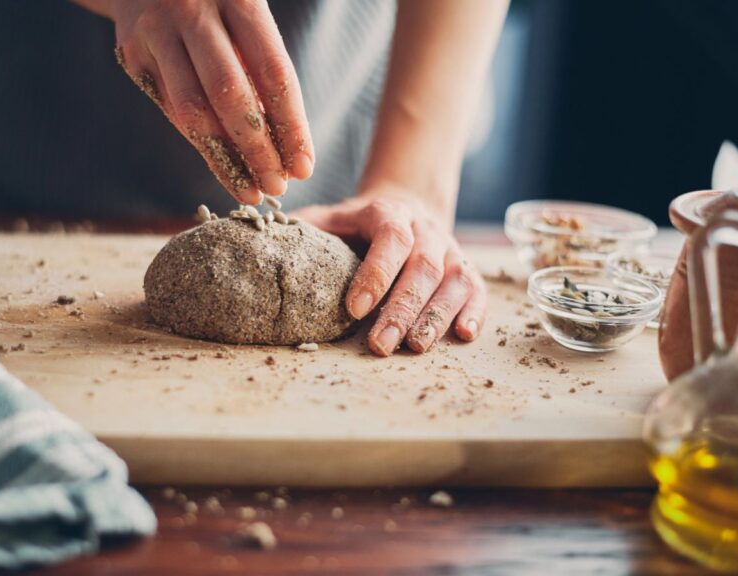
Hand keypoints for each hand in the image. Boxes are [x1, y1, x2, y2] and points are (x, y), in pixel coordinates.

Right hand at [80, 0, 314, 204]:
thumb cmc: (215, 3)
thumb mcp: (245, 15)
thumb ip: (262, 66)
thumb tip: (286, 143)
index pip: (274, 73)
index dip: (291, 125)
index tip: (304, 166)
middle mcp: (194, 10)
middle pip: (231, 95)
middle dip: (258, 150)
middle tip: (277, 187)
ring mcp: (157, 32)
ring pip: (193, 110)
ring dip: (225, 159)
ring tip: (251, 189)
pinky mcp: (132, 53)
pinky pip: (171, 109)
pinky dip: (201, 141)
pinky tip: (224, 165)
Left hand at [296, 192, 486, 356]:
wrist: (403, 209)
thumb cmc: (352, 226)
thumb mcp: (325, 220)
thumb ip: (301, 233)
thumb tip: (260, 248)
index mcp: (387, 213)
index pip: (390, 238)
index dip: (376, 273)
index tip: (354, 309)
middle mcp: (425, 229)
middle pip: (424, 266)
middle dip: (402, 308)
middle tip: (381, 344)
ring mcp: (450, 249)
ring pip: (454, 280)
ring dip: (435, 316)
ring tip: (415, 347)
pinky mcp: (467, 270)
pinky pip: (477, 289)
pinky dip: (474, 312)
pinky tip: (463, 335)